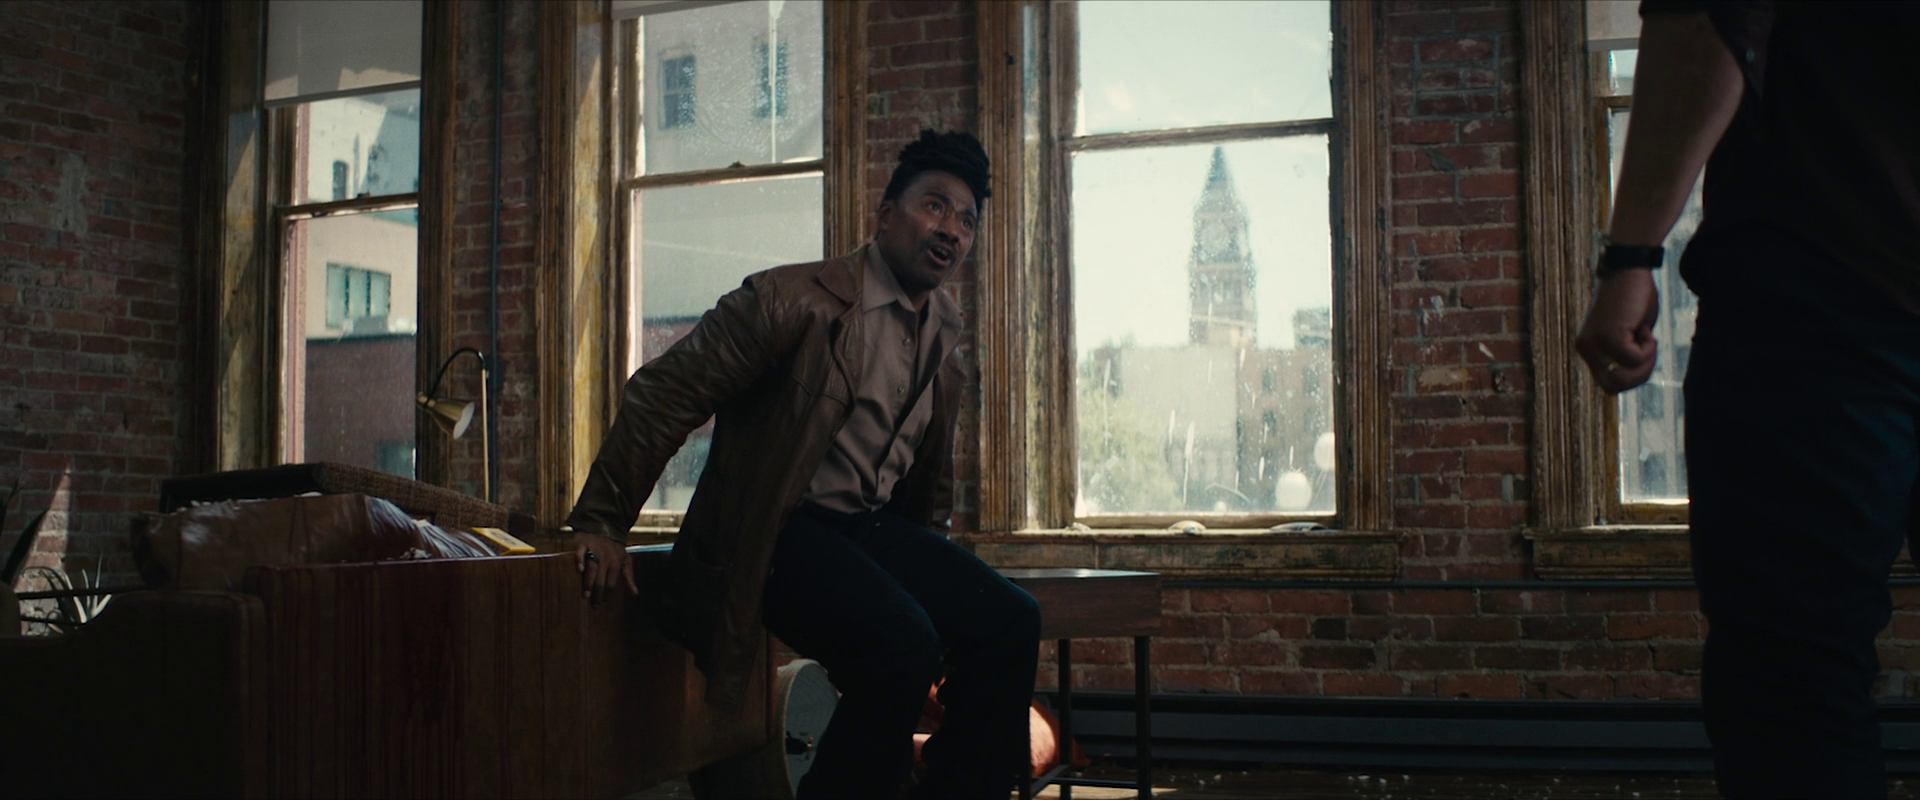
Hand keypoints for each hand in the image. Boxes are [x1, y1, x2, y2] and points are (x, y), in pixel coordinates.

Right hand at [574, 532, 636, 605]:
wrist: (604, 525)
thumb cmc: (615, 547)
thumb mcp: (626, 560)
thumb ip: (629, 577)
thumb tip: (635, 594)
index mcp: (616, 562)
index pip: (611, 583)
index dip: (607, 594)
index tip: (602, 604)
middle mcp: (606, 557)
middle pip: (601, 579)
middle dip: (598, 593)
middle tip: (593, 604)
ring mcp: (594, 550)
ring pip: (592, 569)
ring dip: (589, 583)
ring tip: (586, 595)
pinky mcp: (584, 543)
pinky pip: (580, 553)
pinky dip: (580, 561)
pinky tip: (580, 570)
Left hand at [1575, 269, 1660, 393]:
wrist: (1629, 268)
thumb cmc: (1634, 298)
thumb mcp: (1628, 334)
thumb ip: (1624, 356)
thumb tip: (1632, 379)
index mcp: (1587, 349)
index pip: (1609, 385)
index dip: (1632, 377)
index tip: (1643, 355)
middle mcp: (1585, 348)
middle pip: (1615, 387)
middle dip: (1641, 374)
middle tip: (1650, 349)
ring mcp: (1594, 343)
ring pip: (1624, 377)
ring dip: (1646, 362)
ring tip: (1648, 338)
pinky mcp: (1608, 335)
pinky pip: (1635, 358)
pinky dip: (1649, 348)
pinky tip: (1645, 327)